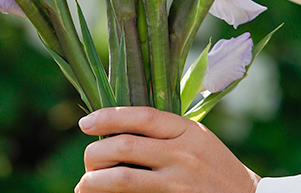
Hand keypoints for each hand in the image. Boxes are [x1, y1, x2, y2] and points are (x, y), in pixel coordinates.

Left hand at [75, 106, 260, 192]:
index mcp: (187, 130)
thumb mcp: (197, 138)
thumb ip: (165, 131)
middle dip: (96, 152)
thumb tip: (118, 128)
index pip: (141, 116)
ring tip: (84, 184)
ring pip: (126, 179)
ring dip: (97, 181)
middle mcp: (183, 154)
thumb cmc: (216, 167)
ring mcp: (180, 184)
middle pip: (126, 147)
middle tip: (87, 159)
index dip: (108, 116)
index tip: (84, 122)